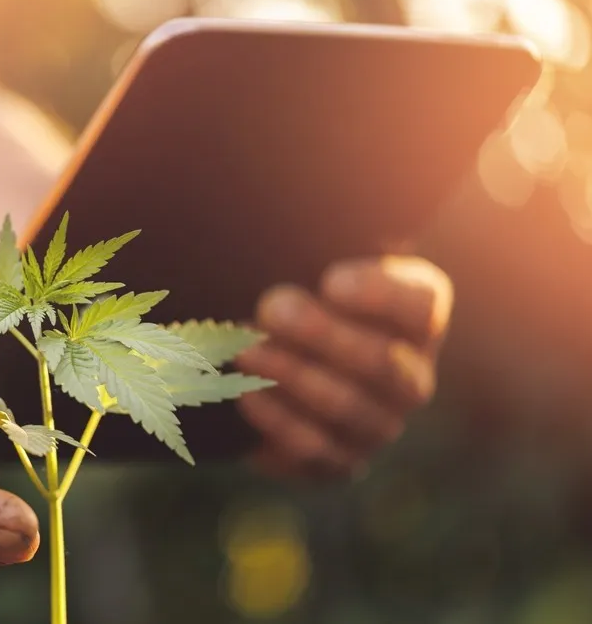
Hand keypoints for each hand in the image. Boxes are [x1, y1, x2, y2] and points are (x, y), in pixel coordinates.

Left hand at [236, 256, 452, 478]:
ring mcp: (378, 425)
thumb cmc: (300, 290)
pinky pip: (314, 449)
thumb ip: (321, 239)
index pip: (421, 306)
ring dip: (291, 374)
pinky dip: (276, 418)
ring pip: (346, 407)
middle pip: (383, 364)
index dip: (380, 296)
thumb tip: (308, 205)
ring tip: (246, 346)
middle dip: (322, 335)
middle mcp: (411, 377)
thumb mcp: (315, 257)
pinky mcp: (339, 462)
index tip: (330, 279)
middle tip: (271, 307)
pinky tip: (245, 391)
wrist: (274, 358)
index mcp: (415, 320)